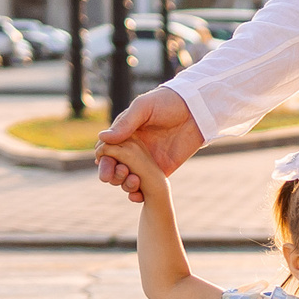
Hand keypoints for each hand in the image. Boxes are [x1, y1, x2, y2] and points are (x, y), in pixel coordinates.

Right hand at [95, 88, 204, 203]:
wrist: (196, 110)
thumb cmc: (167, 102)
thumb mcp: (144, 108)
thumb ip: (126, 123)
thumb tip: (103, 138)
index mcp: (124, 134)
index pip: (106, 149)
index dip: (102, 157)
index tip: (103, 162)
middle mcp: (132, 149)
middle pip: (113, 167)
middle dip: (110, 173)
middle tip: (113, 176)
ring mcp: (146, 161)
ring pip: (127, 179)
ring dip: (124, 184)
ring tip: (131, 181)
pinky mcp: (161, 171)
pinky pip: (146, 187)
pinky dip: (138, 194)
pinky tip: (137, 196)